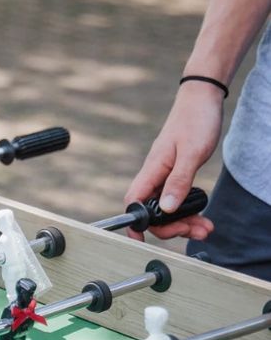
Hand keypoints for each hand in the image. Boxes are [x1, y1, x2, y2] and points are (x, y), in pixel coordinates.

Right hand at [124, 82, 222, 241]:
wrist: (202, 99)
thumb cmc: (195, 120)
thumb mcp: (191, 153)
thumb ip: (179, 181)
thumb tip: (166, 209)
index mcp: (151, 170)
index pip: (133, 203)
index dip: (135, 224)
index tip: (142, 240)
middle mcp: (154, 176)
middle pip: (152, 213)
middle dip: (172, 228)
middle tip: (195, 231)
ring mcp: (164, 177)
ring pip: (166, 210)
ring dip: (184, 223)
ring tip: (206, 228)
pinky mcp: (175, 176)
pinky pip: (176, 201)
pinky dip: (188, 212)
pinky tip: (202, 217)